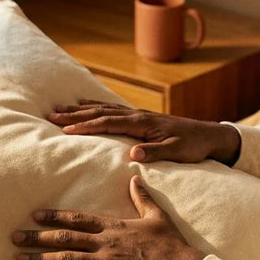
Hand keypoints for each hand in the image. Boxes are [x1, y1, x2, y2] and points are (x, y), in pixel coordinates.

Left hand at [13, 176, 205, 259]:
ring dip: (40, 259)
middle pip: (64, 238)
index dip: (54, 217)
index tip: (35, 215)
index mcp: (113, 226)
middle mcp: (105, 243)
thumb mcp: (157, 215)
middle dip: (37, 237)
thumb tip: (134, 177)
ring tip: (19, 259)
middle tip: (14, 237)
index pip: (77, 219)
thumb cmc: (170, 243)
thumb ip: (142, 197)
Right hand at [48, 100, 240, 164]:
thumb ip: (155, 153)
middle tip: (50, 116)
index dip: (85, 126)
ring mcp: (138, 114)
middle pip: (100, 113)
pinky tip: (84, 105)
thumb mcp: (177, 153)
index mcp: (142, 124)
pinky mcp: (140, 117)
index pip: (107, 123)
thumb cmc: (193, 146)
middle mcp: (137, 115)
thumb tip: (132, 154)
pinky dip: (95, 106)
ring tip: (59, 109)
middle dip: (74, 114)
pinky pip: (112, 109)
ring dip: (80, 109)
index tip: (64, 129)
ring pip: (103, 109)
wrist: (209, 135)